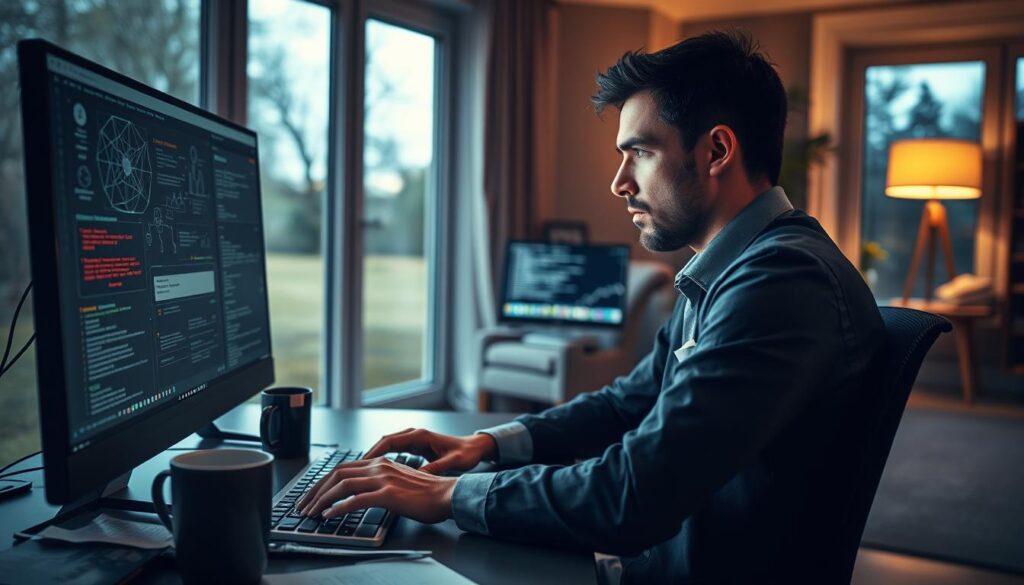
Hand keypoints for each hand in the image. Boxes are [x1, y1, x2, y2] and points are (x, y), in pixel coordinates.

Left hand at [296, 456, 456, 522]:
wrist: (448, 495)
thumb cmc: (428, 493)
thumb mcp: (399, 482)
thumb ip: (380, 483)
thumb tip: (361, 493)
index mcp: (380, 462)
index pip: (342, 468)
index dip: (323, 482)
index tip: (311, 495)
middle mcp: (379, 466)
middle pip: (337, 474)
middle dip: (316, 491)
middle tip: (303, 506)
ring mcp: (383, 479)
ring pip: (343, 485)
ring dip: (322, 500)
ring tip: (311, 513)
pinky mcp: (388, 494)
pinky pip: (356, 500)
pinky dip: (338, 508)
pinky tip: (329, 515)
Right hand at [362, 428, 496, 474]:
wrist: (475, 448)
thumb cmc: (466, 453)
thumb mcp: (453, 462)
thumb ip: (436, 468)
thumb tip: (420, 477)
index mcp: (420, 436)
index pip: (390, 441)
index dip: (374, 452)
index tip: (362, 464)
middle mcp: (414, 435)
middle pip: (383, 442)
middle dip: (368, 455)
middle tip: (354, 470)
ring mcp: (414, 440)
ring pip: (386, 446)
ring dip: (373, 457)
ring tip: (360, 472)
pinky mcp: (415, 446)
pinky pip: (393, 451)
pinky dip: (382, 459)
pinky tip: (375, 471)